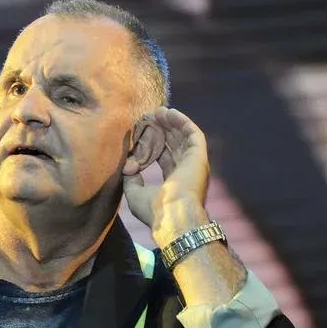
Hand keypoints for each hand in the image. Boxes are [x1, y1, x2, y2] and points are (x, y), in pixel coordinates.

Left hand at [121, 107, 210, 244]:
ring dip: (171, 123)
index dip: (154, 145)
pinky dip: (182, 121)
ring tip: (157, 111)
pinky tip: (168, 112)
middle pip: (174, 145)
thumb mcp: (135, 194)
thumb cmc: (154, 210)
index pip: (164, 158)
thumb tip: (127, 166)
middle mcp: (186, 172)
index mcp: (174, 183)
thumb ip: (132, 178)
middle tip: (148, 117)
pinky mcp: (199, 155)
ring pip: (183, 136)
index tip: (142, 134)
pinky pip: (192, 132)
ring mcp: (194, 163)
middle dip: (162, 130)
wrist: (173, 216)